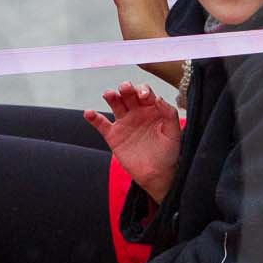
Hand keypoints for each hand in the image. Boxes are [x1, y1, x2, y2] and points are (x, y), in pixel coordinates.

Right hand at [84, 81, 181, 202]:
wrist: (156, 174)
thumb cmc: (167, 153)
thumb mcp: (173, 133)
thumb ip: (169, 114)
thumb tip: (158, 98)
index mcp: (151, 109)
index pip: (145, 93)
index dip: (143, 90)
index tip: (144, 96)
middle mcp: (136, 113)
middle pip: (128, 95)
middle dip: (126, 88)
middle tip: (124, 88)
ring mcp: (124, 123)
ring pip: (115, 104)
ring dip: (111, 96)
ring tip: (108, 94)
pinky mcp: (113, 136)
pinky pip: (101, 124)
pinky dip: (93, 118)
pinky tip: (89, 113)